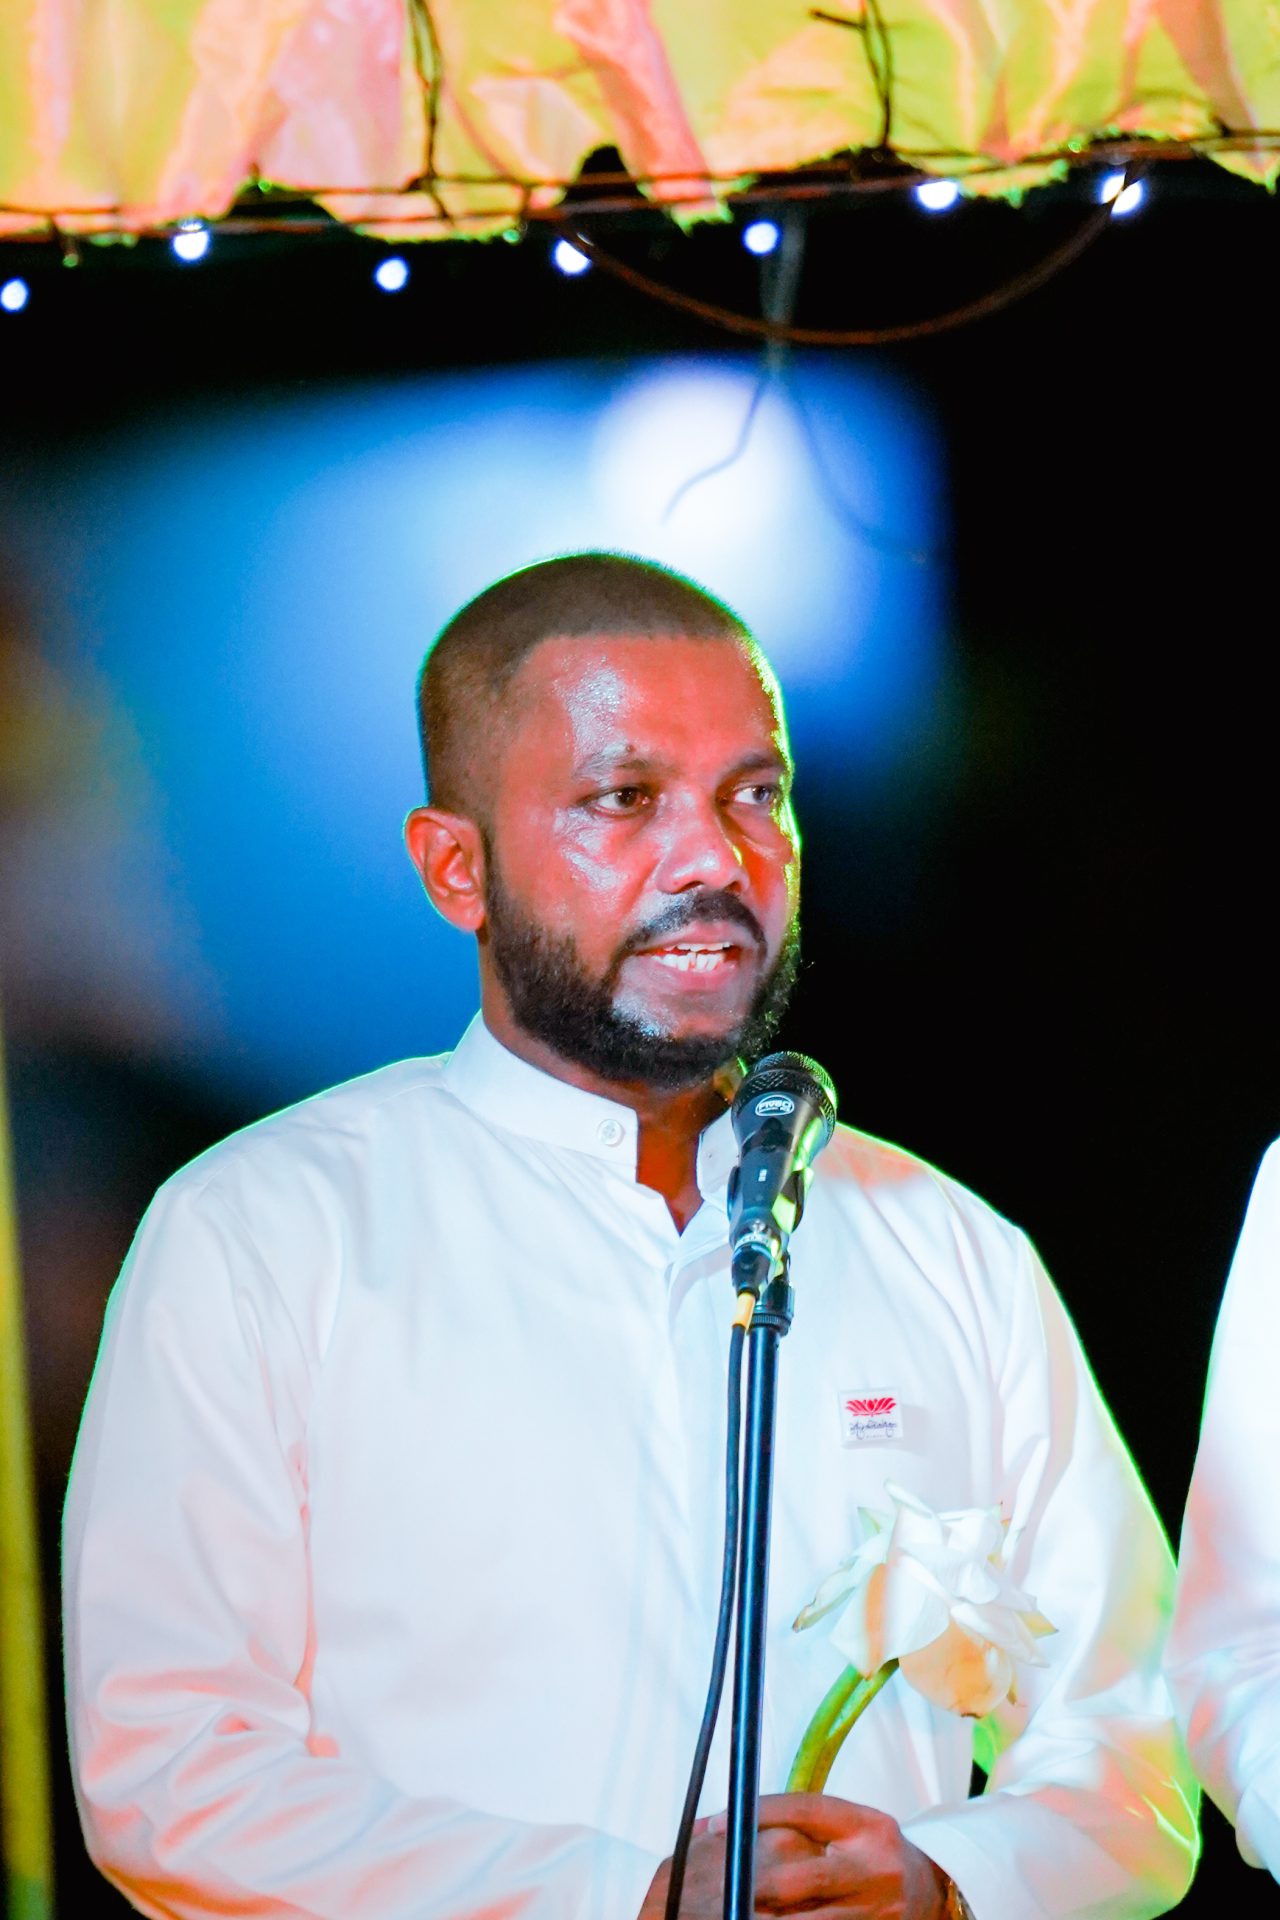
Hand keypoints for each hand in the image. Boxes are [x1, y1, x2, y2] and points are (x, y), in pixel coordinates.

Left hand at [639, 1792, 951, 1916]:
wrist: (933, 1892)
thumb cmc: (872, 1850)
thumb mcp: (849, 1826)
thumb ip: (801, 1824)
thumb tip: (730, 1821)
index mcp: (867, 1824)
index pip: (804, 1810)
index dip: (756, 1815)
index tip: (715, 1824)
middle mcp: (876, 1867)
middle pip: (802, 1876)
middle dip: (756, 1884)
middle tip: (720, 1885)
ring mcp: (877, 1911)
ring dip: (767, 1917)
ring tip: (734, 1910)